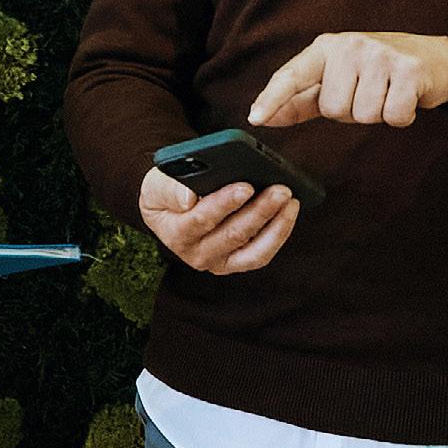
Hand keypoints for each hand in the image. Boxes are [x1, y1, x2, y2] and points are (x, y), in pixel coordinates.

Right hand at [139, 166, 299, 275]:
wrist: (171, 211)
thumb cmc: (167, 193)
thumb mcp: (156, 185)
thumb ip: (169, 189)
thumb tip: (188, 197)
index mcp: (176, 234)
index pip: (201, 219)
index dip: (224, 203)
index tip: (246, 186)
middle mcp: (197, 255)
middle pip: (233, 234)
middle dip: (259, 210)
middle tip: (280, 190)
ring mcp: (219, 262)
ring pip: (253, 250)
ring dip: (276, 225)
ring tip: (291, 201)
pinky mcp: (237, 262)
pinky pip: (262, 253)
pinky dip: (278, 234)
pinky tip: (289, 211)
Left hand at [248, 32, 447, 129]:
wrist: (437, 58)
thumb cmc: (379, 72)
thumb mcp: (338, 78)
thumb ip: (301, 99)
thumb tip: (263, 117)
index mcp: (327, 48)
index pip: (293, 74)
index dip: (273, 97)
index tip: (255, 118)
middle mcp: (350, 46)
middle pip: (334, 109)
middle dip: (352, 112)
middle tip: (370, 92)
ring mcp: (380, 55)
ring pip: (363, 116)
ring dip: (377, 113)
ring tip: (387, 92)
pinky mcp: (408, 70)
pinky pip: (392, 116)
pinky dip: (401, 116)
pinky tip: (406, 97)